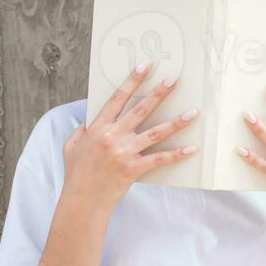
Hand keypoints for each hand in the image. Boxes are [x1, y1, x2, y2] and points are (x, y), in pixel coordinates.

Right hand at [63, 62, 198, 208]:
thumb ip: (81, 131)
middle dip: (159, 93)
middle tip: (174, 79)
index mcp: (98, 127)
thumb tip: (89, 121)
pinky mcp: (134, 169)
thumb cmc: (76, 173)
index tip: (145, 66)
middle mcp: (112, 136)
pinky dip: (176, 155)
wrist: (82, 200)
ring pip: (155, 133)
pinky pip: (159, 160)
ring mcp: (124, 152)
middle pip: (140, 110)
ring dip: (176, 122)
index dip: (132, 81)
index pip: (117, 98)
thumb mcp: (71, 146)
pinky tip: (192, 148)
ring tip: (193, 112)